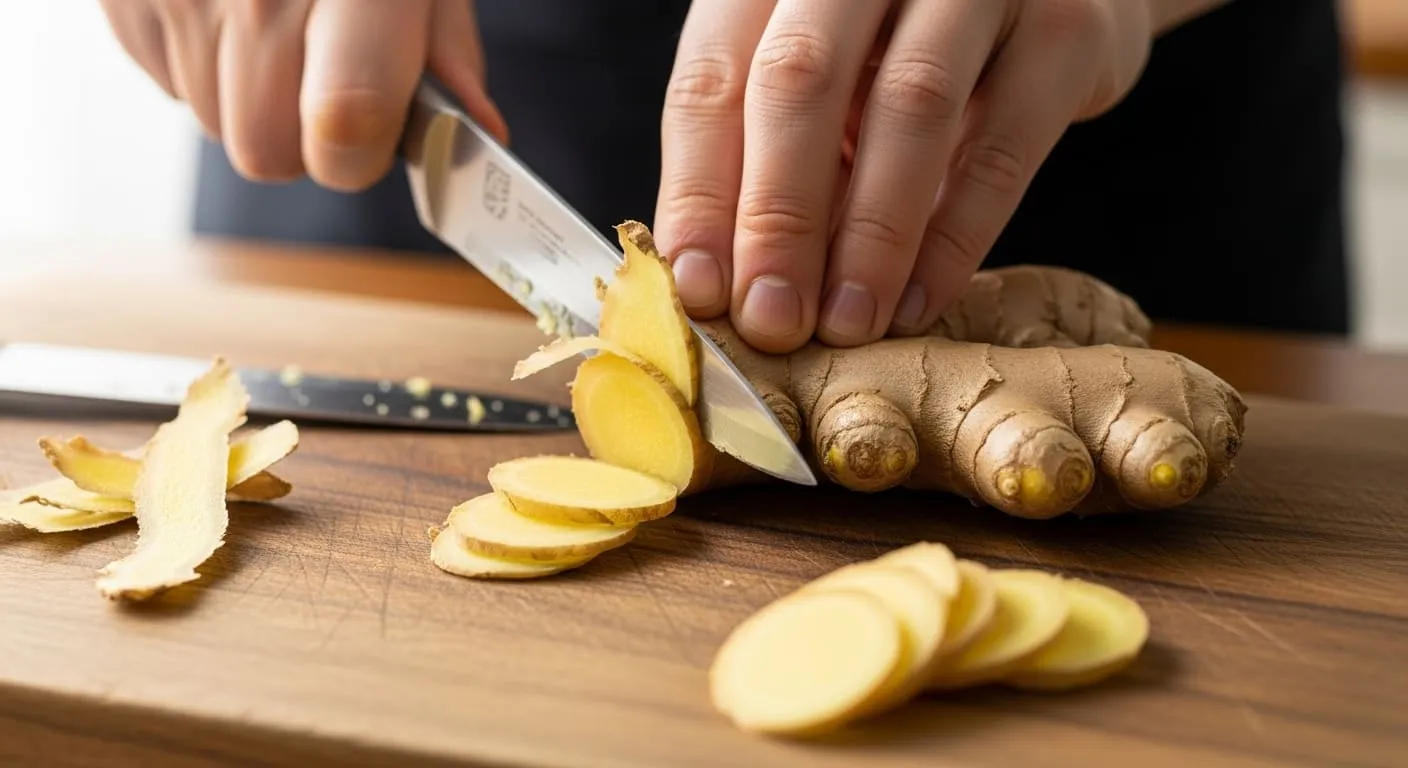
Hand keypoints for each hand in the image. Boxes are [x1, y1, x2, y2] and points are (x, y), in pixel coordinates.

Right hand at [98, 0, 506, 191]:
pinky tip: (231, 12)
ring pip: (217, 127)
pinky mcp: (126, 3)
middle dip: (305, 139)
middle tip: (328, 77)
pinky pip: (171, 88)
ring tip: (278, 29)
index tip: (373, 137)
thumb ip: (447, 51)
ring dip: (255, 103)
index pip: (345, 117)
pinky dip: (207, 69)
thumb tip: (478, 132)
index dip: (360, 154)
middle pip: (267, 152)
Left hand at [654, 0, 1178, 352]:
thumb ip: (766, 154)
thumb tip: (716, 283)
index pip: (714, 77)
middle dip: (777, 216)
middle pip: (798, 79)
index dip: (700, 191)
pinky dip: (955, 236)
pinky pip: (1001, 146)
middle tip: (773, 320)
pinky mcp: (1065, 26)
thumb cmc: (906, 45)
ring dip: (869, 236)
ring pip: (905, 105)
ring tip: (847, 323)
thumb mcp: (823, 80)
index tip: (698, 291)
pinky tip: (918, 301)